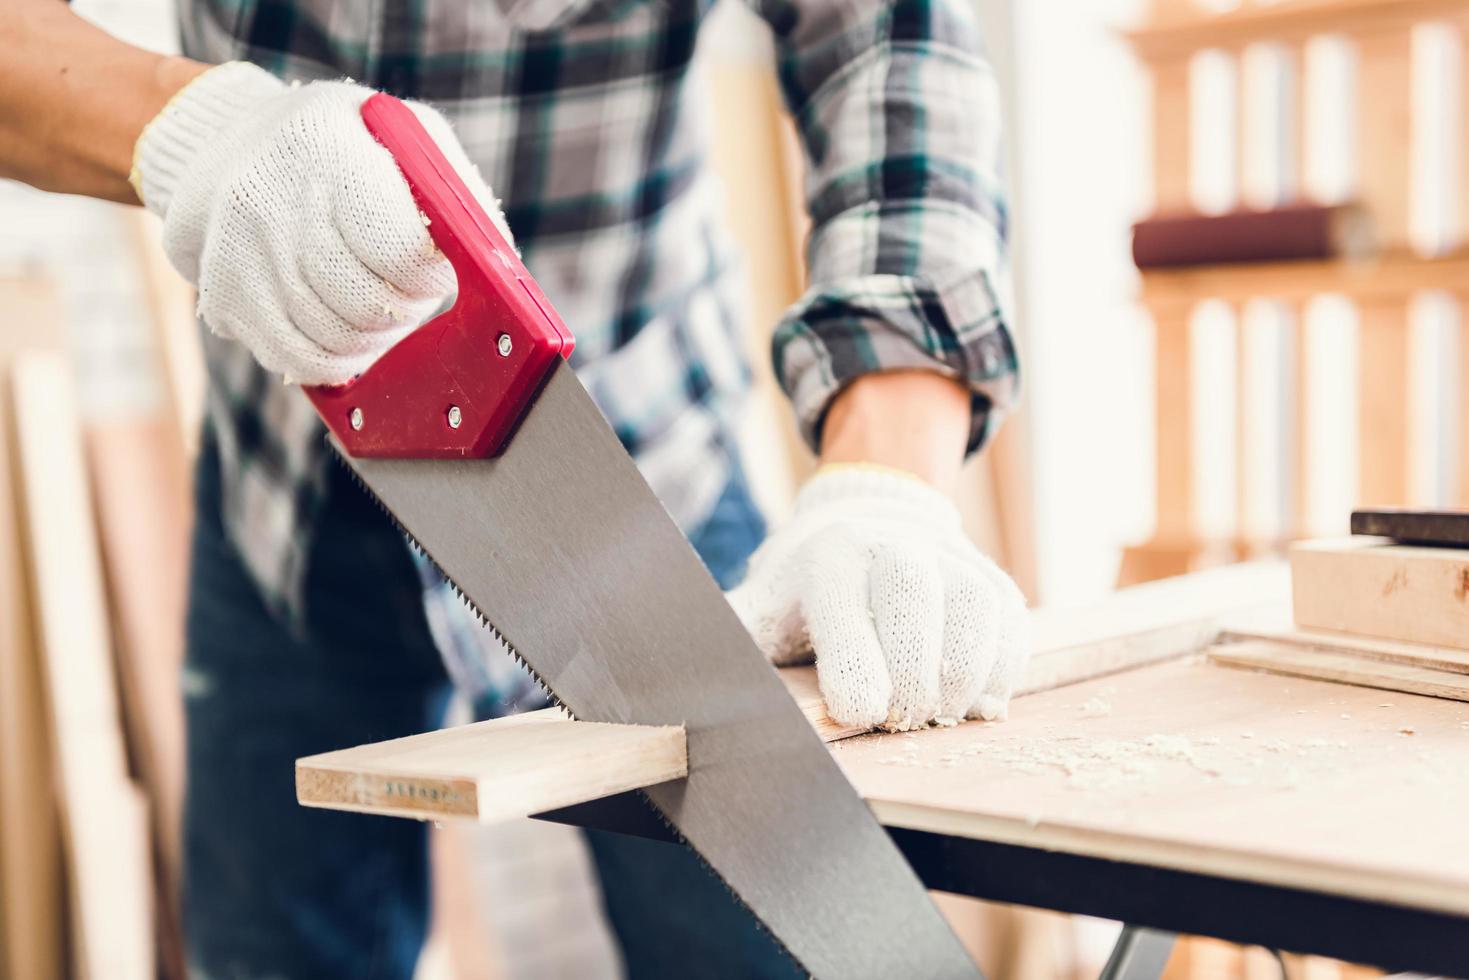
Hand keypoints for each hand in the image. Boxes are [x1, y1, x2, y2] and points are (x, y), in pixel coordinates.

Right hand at [132, 62, 511, 383]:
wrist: (225, 145)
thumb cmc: (344, 146)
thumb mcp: (402, 136)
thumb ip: (456, 193)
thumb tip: (497, 264)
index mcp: (326, 148)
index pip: (400, 252)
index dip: (429, 278)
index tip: (433, 272)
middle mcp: (272, 198)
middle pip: (367, 306)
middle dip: (404, 313)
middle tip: (407, 295)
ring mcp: (238, 252)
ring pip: (336, 341)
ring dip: (374, 341)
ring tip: (376, 308)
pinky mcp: (224, 296)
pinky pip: (298, 361)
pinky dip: (336, 363)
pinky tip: (345, 336)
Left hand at [728, 465, 1028, 730]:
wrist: (874, 520)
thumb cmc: (807, 590)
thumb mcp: (762, 608)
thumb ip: (731, 643)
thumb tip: (676, 695)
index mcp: (829, 556)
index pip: (845, 608)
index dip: (855, 667)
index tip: (859, 715)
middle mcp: (893, 543)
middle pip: (915, 598)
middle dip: (911, 675)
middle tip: (899, 720)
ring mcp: (951, 558)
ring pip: (974, 611)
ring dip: (959, 679)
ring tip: (933, 714)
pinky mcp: (993, 579)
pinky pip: (1012, 627)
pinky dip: (997, 673)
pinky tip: (970, 701)